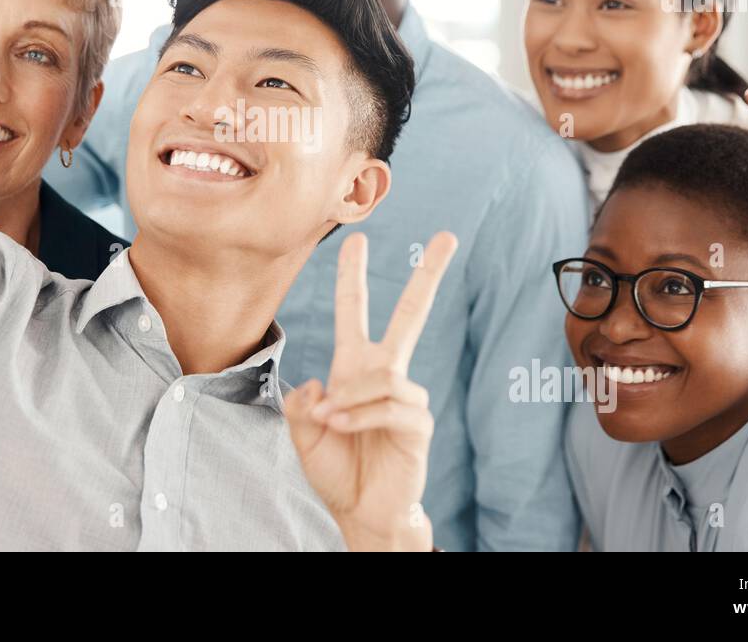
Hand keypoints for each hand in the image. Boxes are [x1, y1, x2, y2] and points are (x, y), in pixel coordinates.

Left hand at [284, 231, 457, 551]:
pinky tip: (341, 427)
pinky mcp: (418, 422)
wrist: (360, 512)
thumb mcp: (302, 434)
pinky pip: (388, 406)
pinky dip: (359, 416)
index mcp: (354, 368)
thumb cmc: (336, 471)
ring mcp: (405, 397)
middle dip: (429, 275)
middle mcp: (384, 374)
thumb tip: (321, 384)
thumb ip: (300, 405)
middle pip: (412, 315)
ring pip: (380, 374)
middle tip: (447, 236)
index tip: (355, 239)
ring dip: (348, 398)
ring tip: (329, 421)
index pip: (354, 313)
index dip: (351, 278)